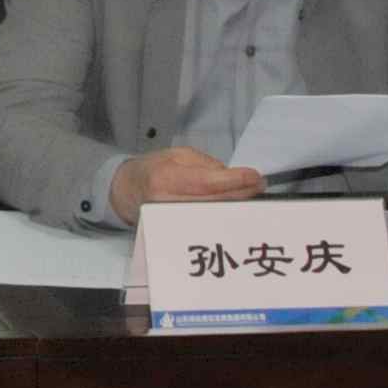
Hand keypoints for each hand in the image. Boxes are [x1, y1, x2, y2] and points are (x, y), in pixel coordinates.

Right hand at [110, 145, 263, 225]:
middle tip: (258, 184)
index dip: (234, 180)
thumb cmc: (155, 169)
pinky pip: (206, 225)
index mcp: (165, 178)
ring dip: (236, 207)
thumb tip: (232, 178)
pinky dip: (224, 216)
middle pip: (214, 203)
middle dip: (241, 193)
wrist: (128, 191)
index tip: (254, 176)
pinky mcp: (176, 232)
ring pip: (213, 217)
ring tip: (250, 194)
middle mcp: (166, 204)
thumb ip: (206, 165)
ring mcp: (170, 222)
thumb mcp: (178, 155)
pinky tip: (235, 208)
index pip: (206, 182)